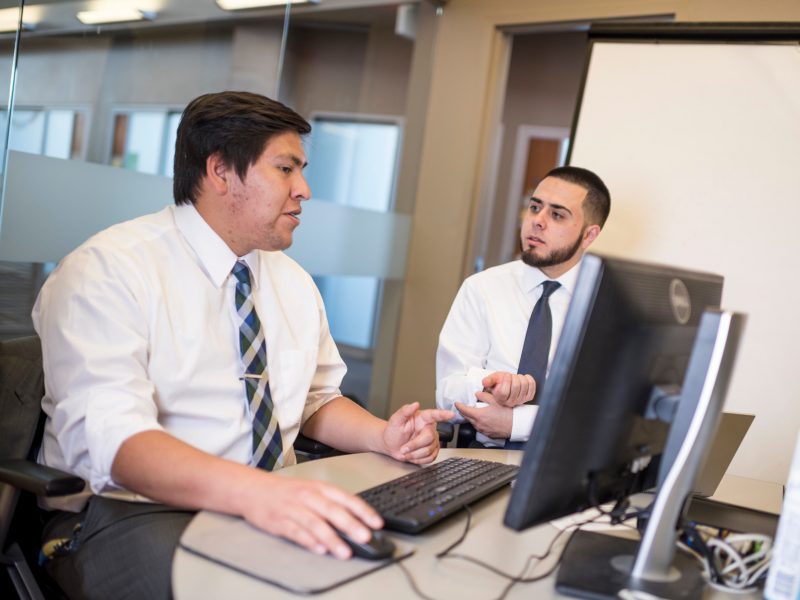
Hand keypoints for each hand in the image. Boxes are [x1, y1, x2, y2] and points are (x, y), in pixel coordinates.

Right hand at [240, 472, 382, 559]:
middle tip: (365, 537)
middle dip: (350, 524)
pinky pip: (296, 532)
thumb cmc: (287, 491)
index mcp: (319, 487)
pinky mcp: (279, 522)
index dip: (363, 510)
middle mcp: (308, 496)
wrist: (253, 489)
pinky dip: (308, 541)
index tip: (377, 522)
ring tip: (344, 551)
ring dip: (331, 538)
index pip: (346, 498)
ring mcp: (293, 509)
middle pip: (332, 510)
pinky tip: (319, 549)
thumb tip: (358, 519)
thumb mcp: (312, 489)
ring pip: (315, 523)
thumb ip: (332, 503)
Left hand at [382, 402, 454, 464]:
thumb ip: (405, 411)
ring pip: (429, 450)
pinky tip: (412, 455)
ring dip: (415, 454)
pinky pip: (431, 458)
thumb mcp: (395, 420)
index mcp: (422, 418)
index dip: (443, 414)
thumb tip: (415, 404)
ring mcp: (432, 440)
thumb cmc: (393, 431)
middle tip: (404, 448)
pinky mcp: (432, 450)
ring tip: (406, 451)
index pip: (434, 415)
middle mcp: (429, 428)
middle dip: (415, 445)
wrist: (391, 445)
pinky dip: (419, 459)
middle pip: (429, 438)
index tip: (451, 414)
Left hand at [455, 401, 512, 438]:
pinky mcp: (487, 434)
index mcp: (479, 415)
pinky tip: (483, 419)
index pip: (464, 410)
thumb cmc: (507, 413)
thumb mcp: (495, 400)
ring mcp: (482, 430)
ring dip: (471, 417)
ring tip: (476, 412)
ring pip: (472, 423)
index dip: (459, 406)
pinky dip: (478, 423)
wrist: (516, 425)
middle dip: (464, 412)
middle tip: (464, 407)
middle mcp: (479, 424)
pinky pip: (479, 427)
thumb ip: (483, 396)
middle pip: (466, 417)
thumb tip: (477, 394)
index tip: (457, 403)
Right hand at [477, 371, 535, 406]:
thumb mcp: (492, 380)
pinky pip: (532, 385)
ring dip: (520, 377)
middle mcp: (511, 402)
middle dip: (513, 376)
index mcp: (500, 399)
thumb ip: (488, 381)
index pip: (504, 391)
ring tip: (516, 378)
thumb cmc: (499, 382)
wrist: (508, 385)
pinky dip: (528, 378)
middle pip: (515, 386)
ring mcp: (521, 400)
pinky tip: (523, 378)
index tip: (506, 375)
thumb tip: (484, 382)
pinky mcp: (529, 397)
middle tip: (511, 376)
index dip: (506, 380)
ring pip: (524, 384)